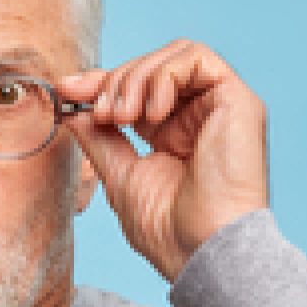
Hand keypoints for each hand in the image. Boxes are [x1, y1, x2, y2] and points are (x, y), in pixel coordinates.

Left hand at [56, 39, 269, 281]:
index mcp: (173, 134)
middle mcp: (199, 116)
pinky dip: (164, 76)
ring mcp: (220, 107)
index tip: (67, 90)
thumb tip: (75, 111)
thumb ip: (100, 139)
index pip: (137, 89)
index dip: (101, 82)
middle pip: (153, 65)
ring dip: (136, 78)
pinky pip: (198, 58)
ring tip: (122, 117)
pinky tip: (152, 113)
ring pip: (174, 55)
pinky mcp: (239, 101)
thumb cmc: (169, 230)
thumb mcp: (120, 176)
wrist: (202, 251)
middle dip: (115, 80)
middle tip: (101, 113)